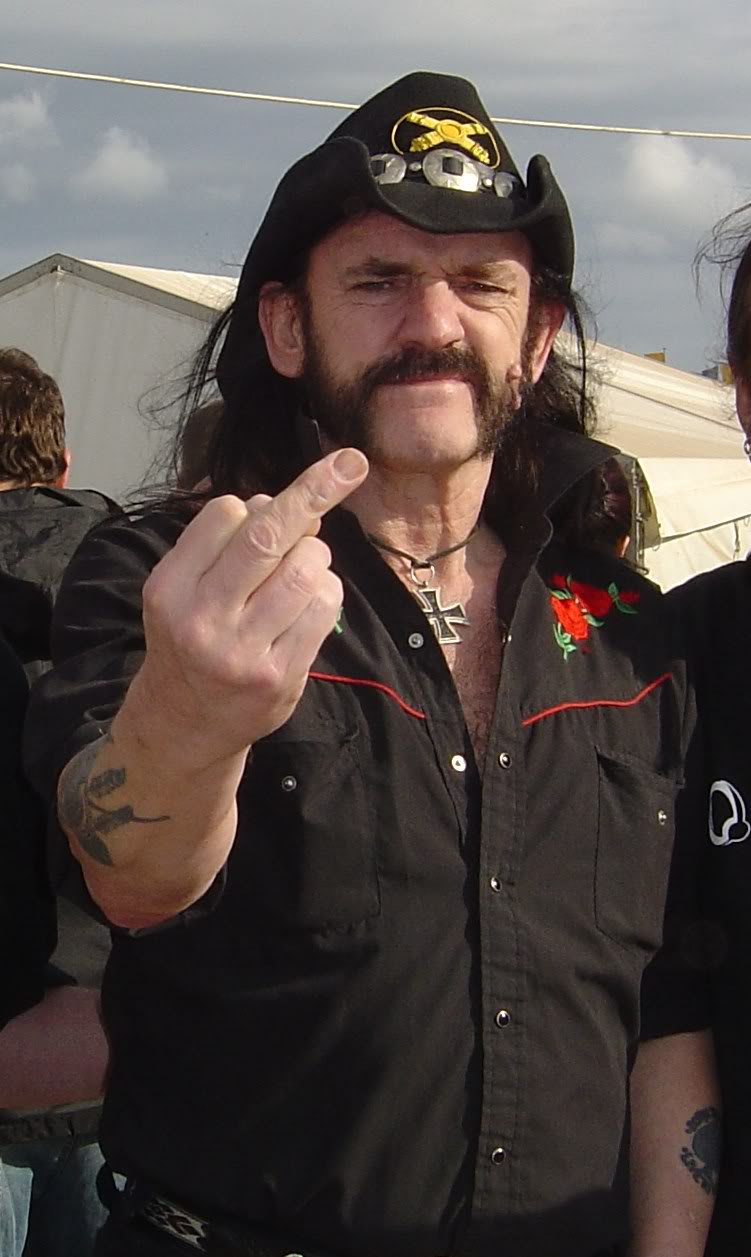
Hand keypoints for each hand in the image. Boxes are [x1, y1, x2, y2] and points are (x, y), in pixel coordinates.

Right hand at [131, 448, 367, 765]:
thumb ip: (224, 546)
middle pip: (269, 535)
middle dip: (316, 489)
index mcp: (171, 587)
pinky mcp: (280, 676)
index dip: (254, 504)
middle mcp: (202, 618)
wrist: (184, 724)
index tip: (267, 508)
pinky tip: (310, 601)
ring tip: (303, 567)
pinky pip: (324, 606)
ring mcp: (243, 651)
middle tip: (352, 463)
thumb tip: (282, 501)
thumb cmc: (190, 638)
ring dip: (316, 554)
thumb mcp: (183, 589)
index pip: (225, 515)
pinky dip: (326, 589)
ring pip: (305, 568)